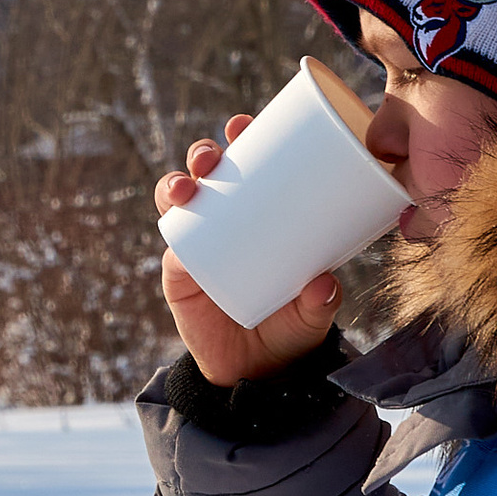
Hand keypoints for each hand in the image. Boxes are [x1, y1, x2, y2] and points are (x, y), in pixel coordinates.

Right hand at [155, 116, 343, 390]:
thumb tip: (324, 283)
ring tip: (188, 186)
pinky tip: (176, 211)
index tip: (243, 124)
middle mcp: (226, 222)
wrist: (253, 372)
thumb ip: (321, 301)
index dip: (242, 139)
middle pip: (208, 175)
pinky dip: (172, 222)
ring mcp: (200, 243)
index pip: (248, 167)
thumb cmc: (288, 329)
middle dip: (204, 153)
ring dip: (177, 182)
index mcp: (260, 215)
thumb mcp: (312, 315)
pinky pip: (173, 240)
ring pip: (180, 199)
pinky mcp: (181, 272)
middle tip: (213, 155)